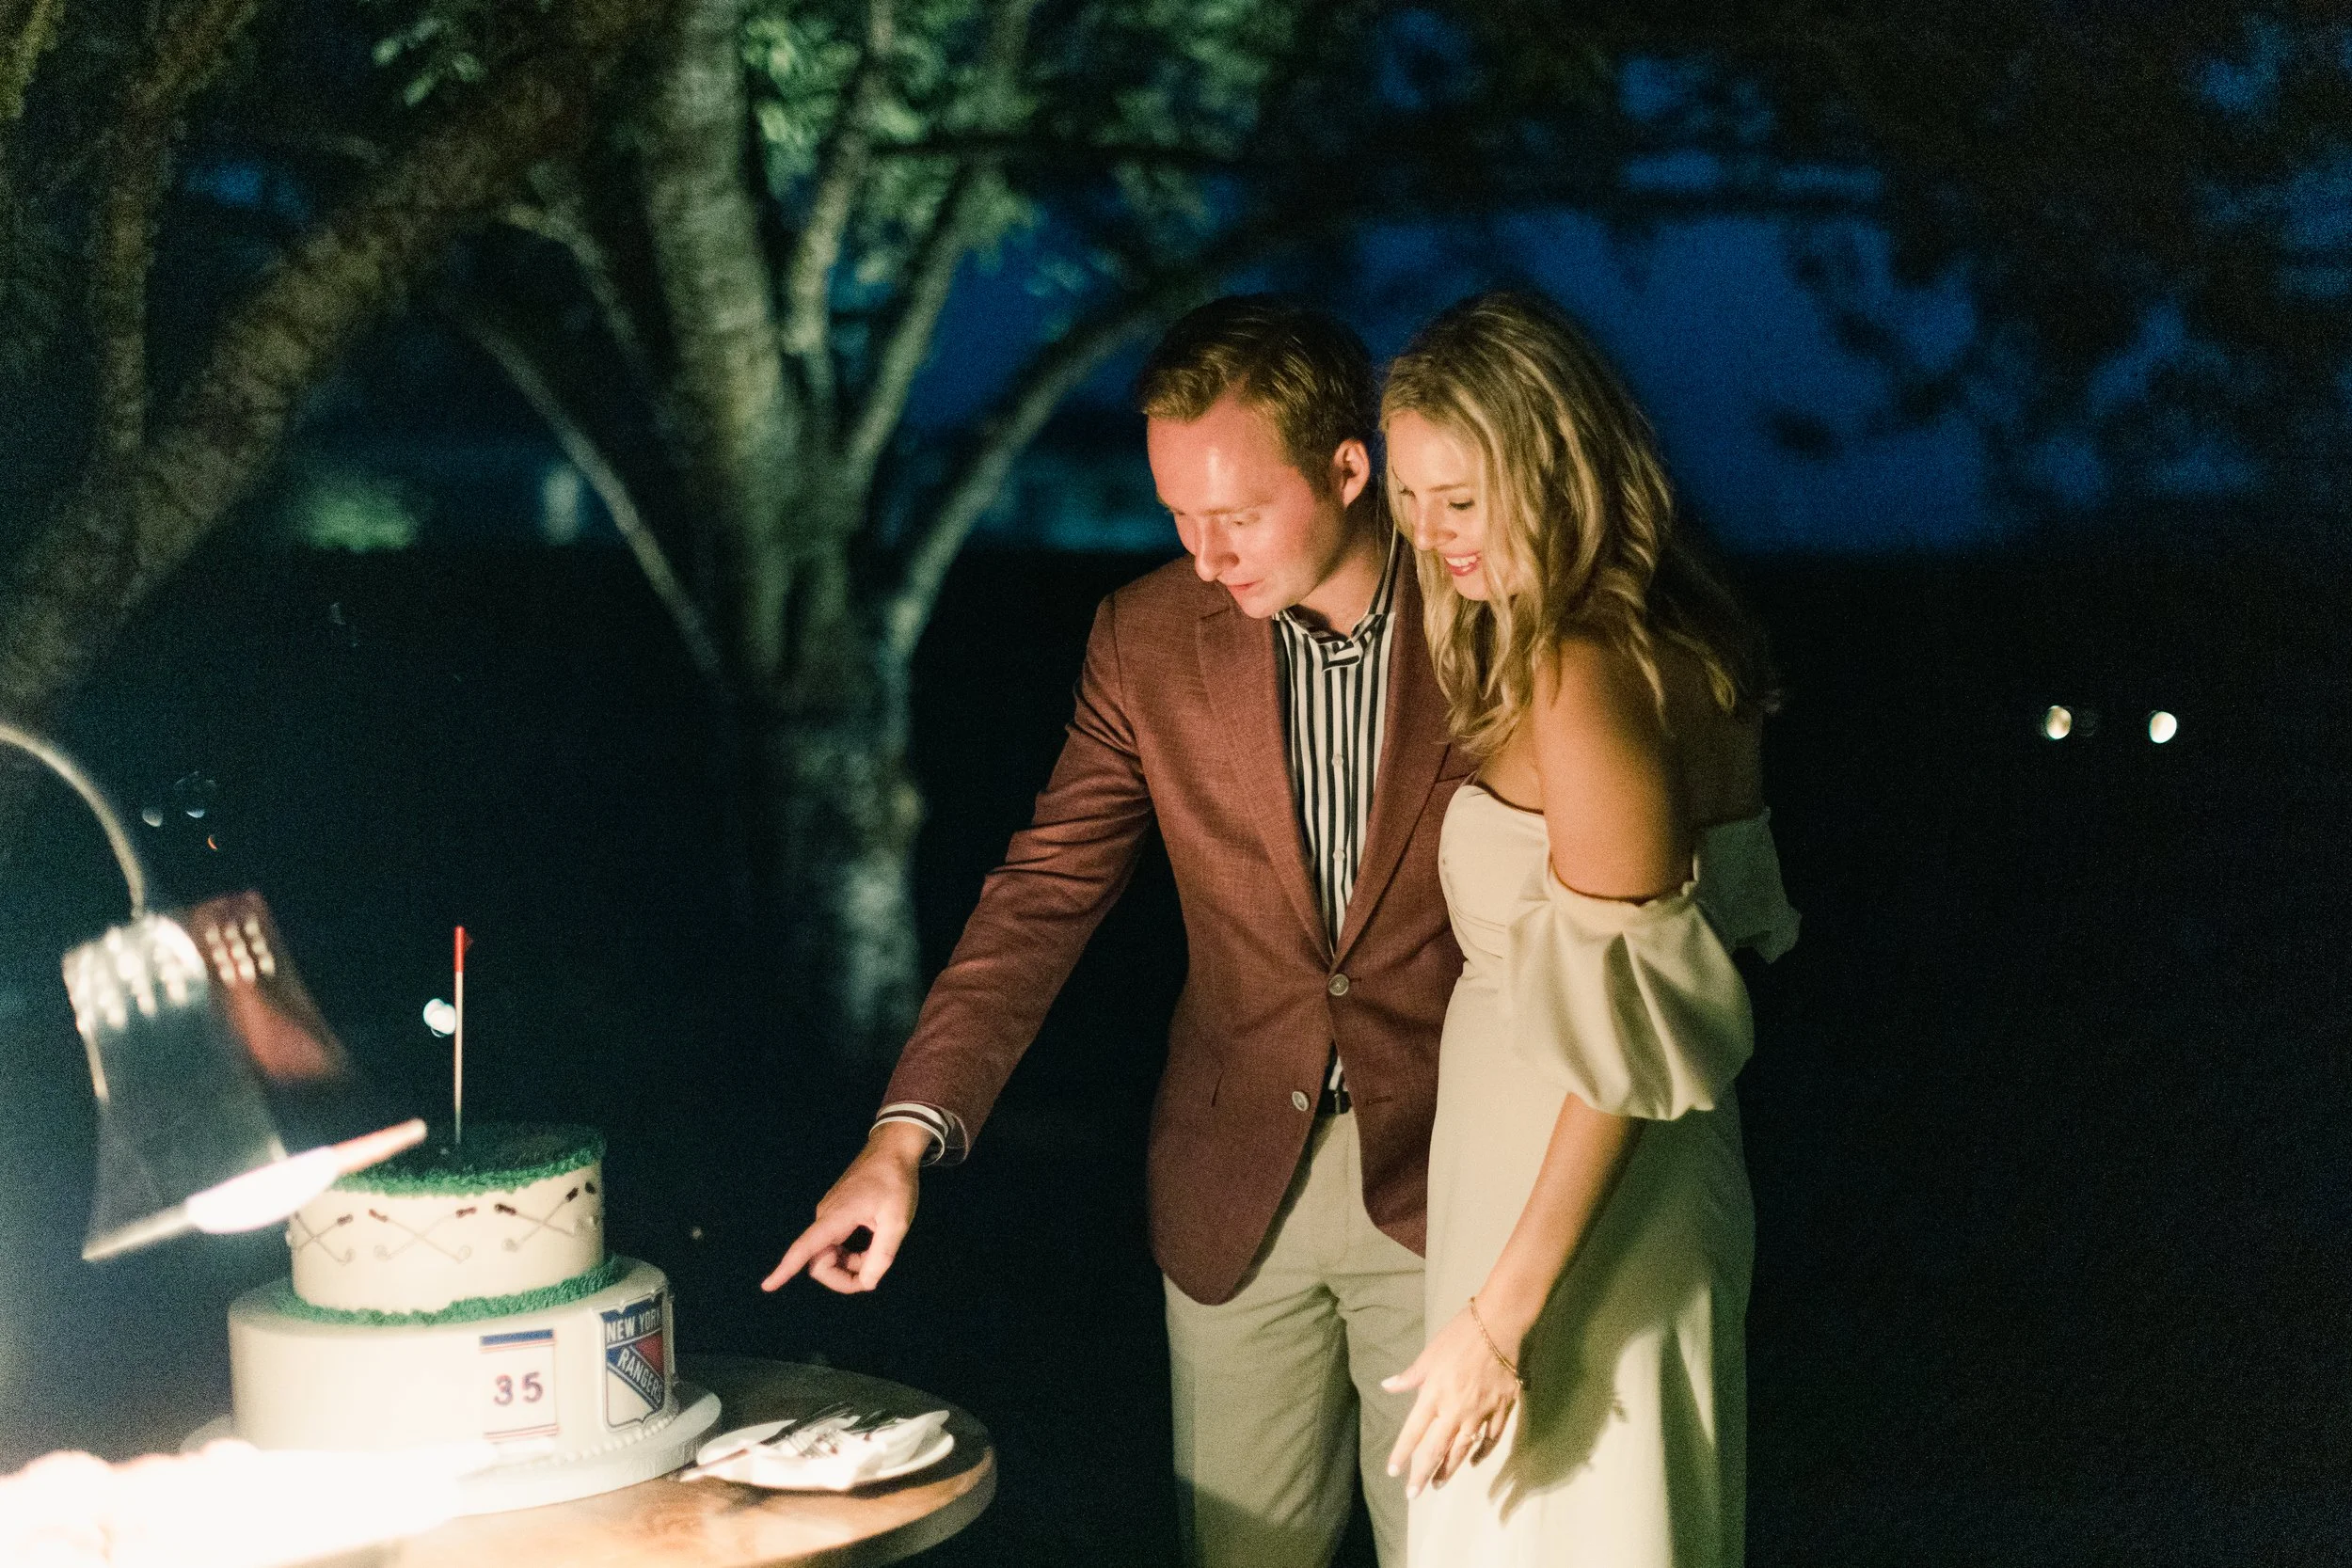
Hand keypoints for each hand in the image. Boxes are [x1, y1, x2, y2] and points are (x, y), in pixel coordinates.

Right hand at [762, 1122, 929, 1293]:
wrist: (892, 1150)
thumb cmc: (896, 1183)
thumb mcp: (897, 1221)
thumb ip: (882, 1255)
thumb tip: (866, 1283)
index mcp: (836, 1217)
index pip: (805, 1248)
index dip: (785, 1269)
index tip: (767, 1286)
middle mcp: (826, 1216)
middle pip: (818, 1261)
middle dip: (841, 1277)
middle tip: (871, 1276)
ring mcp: (829, 1214)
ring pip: (827, 1254)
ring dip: (847, 1265)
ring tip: (876, 1257)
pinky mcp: (835, 1213)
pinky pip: (833, 1243)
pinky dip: (849, 1254)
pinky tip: (870, 1248)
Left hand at [1381, 1301, 1523, 1497]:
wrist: (1499, 1325)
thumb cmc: (1460, 1335)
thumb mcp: (1429, 1354)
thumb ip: (1410, 1376)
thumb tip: (1387, 1386)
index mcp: (1434, 1394)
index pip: (1414, 1432)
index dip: (1402, 1453)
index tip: (1393, 1471)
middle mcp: (1455, 1409)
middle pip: (1437, 1449)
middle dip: (1423, 1473)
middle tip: (1414, 1493)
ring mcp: (1481, 1412)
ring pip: (1463, 1449)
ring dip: (1449, 1469)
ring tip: (1438, 1483)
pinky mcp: (1501, 1409)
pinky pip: (1490, 1438)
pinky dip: (1481, 1452)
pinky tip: (1472, 1461)